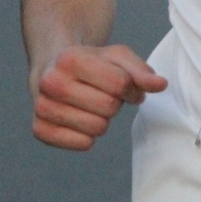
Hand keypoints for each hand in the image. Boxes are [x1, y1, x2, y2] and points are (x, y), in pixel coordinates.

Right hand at [32, 44, 167, 150]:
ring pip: (97, 128)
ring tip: (91, 105)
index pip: (119, 83)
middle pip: (109, 107)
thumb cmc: (91, 64)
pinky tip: (80, 120)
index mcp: (69, 58)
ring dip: (102, 119)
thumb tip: (160, 85)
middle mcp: (50, 82)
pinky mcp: (40, 129)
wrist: (53, 71)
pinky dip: (89, 136)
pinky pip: (82, 144)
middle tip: (103, 94)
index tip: (123, 84)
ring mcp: (42, 107)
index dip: (129, 87)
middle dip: (114, 103)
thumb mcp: (117, 58)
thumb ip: (141, 71)